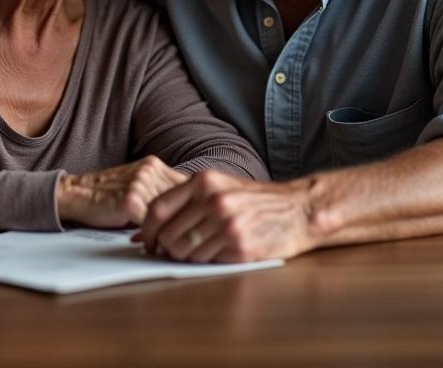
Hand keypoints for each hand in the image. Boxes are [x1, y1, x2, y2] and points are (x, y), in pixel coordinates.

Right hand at [57, 156, 188, 227]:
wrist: (76, 193)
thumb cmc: (108, 194)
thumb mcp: (138, 185)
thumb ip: (159, 192)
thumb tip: (187, 214)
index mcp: (154, 165)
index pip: (186, 186)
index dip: (189, 206)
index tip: (190, 221)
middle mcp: (150, 170)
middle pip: (180, 200)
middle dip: (180, 221)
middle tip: (177, 236)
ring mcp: (140, 183)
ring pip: (166, 213)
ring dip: (165, 230)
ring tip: (161, 241)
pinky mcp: (129, 200)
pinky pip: (150, 224)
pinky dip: (151, 235)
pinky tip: (145, 240)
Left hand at [136, 170, 316, 262]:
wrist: (297, 210)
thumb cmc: (254, 201)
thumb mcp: (219, 187)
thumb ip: (186, 202)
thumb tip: (148, 228)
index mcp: (204, 181)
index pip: (158, 208)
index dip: (146, 230)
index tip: (145, 243)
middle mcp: (213, 200)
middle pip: (168, 234)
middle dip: (167, 248)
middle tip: (175, 251)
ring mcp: (227, 223)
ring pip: (185, 252)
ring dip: (188, 257)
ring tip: (204, 249)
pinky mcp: (240, 246)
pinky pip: (207, 262)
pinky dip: (208, 262)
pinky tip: (222, 252)